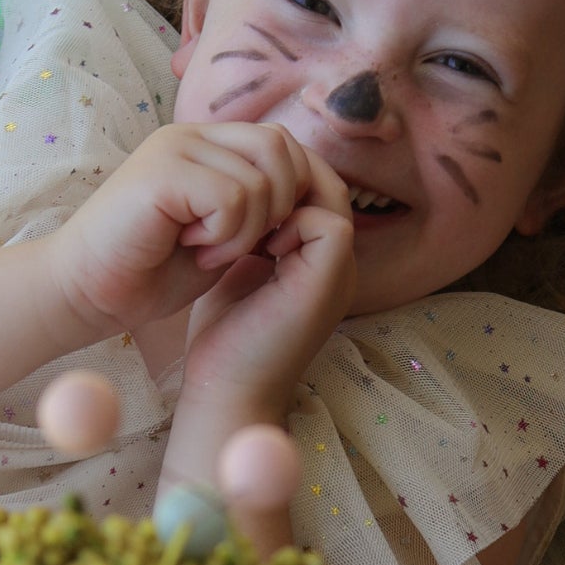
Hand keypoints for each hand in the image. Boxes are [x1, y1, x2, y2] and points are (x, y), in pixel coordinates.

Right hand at [47, 123, 342, 333]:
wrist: (85, 292)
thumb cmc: (150, 270)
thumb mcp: (221, 232)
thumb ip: (256, 205)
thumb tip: (309, 193)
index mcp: (206, 144)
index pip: (282, 143)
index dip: (290, 192)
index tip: (263, 238)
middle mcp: (192, 135)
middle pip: (281, 147)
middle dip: (278, 206)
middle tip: (240, 244)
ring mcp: (176, 147)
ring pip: (260, 179)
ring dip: (246, 230)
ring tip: (207, 248)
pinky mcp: (163, 171)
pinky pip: (232, 197)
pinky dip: (225, 235)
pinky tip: (193, 248)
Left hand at [180, 181, 356, 415]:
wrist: (224, 388)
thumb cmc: (224, 335)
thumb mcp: (238, 266)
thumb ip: (250, 230)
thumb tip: (239, 188)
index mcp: (318, 255)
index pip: (315, 182)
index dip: (279, 176)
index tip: (235, 198)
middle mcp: (338, 260)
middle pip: (327, 180)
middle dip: (282, 178)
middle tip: (240, 198)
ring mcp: (340, 272)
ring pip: (332, 194)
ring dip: (284, 197)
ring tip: (247, 222)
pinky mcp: (329, 283)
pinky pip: (329, 226)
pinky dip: (291, 223)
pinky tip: (257, 247)